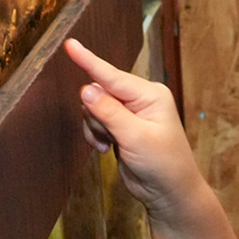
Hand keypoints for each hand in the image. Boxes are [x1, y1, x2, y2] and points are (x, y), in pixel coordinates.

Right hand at [66, 39, 203, 221]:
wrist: (169, 193)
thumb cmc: (163, 165)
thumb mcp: (135, 137)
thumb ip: (109, 112)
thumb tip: (86, 89)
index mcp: (150, 94)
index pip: (113, 75)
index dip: (89, 60)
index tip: (70, 45)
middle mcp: (140, 99)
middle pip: (99, 92)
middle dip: (96, 114)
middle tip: (110, 135)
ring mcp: (129, 113)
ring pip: (93, 109)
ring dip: (95, 128)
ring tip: (111, 144)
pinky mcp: (120, 127)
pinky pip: (95, 122)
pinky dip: (95, 135)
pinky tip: (106, 149)